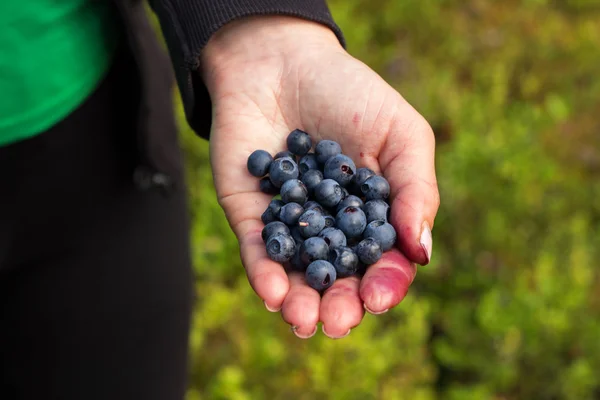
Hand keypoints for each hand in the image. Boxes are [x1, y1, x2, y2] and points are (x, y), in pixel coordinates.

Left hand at [200, 16, 438, 338]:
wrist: (281, 59)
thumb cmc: (348, 93)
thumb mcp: (401, 133)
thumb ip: (415, 190)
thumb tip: (422, 252)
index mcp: (374, 215)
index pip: (382, 261)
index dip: (384, 283)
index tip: (378, 296)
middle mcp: (333, 228)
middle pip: (339, 279)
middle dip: (340, 304)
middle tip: (338, 321)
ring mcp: (291, 225)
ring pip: (298, 276)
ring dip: (300, 301)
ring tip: (304, 318)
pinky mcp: (252, 216)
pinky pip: (258, 251)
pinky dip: (264, 273)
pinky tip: (273, 291)